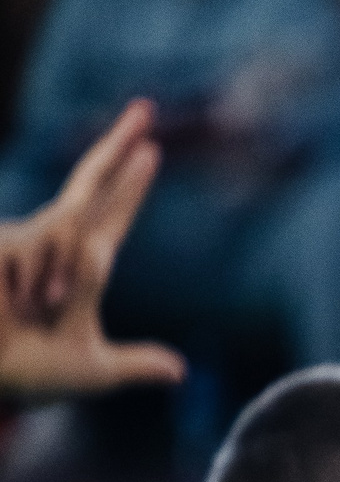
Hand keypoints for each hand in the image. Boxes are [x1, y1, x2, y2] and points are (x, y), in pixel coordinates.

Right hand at [0, 98, 182, 396]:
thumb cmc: (28, 374)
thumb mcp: (92, 371)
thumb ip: (135, 366)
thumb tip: (180, 372)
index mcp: (82, 268)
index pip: (113, 216)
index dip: (131, 186)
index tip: (152, 151)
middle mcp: (54, 244)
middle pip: (92, 184)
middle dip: (119, 145)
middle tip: (146, 107)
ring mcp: (25, 237)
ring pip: (70, 234)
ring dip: (58, 280)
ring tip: (38, 309)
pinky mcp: (2, 240)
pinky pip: (39, 246)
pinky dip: (36, 275)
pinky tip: (20, 295)